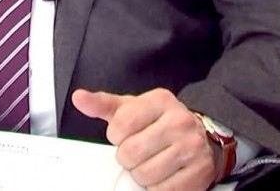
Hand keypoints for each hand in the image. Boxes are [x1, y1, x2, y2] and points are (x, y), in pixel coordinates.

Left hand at [72, 87, 214, 189]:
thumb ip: (103, 104)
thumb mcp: (132, 108)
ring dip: (141, 174)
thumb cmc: (160, 123)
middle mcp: (180, 121)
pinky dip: (156, 187)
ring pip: (145, 174)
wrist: (201, 138)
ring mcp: (192, 147)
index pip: (121, 124)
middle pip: (131, 152)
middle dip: (128, 157)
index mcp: (160, 101)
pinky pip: (162, 190)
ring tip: (151, 162)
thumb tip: (79, 98)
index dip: (116, 136)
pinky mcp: (199, 172)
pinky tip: (163, 174)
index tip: (124, 135)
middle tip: (138, 152)